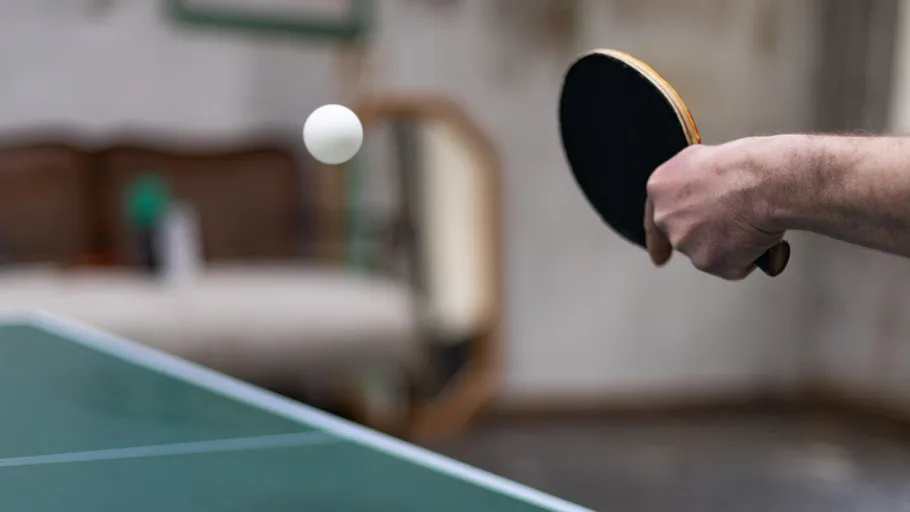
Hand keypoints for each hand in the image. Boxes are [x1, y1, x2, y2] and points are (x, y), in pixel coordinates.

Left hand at [644, 138, 786, 279]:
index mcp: (661, 187)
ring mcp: (683, 240)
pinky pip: (731, 268)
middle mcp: (666, 216)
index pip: (654, 220)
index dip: (659, 241)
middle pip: (683, 237)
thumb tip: (701, 193)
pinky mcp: (705, 261)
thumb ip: (691, 183)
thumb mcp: (704, 160)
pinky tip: (755, 238)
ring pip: (709, 253)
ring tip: (749, 222)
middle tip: (733, 223)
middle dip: (705, 237)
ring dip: (729, 246)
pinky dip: (746, 259)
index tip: (660, 257)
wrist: (766, 182)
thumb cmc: (746, 166)